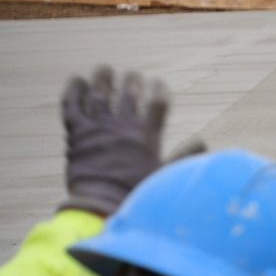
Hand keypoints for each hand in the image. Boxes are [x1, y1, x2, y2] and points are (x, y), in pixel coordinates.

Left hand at [61, 68, 170, 216]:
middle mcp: (123, 127)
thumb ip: (184, 157)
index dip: (159, 89)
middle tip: (133, 76)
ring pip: (100, 93)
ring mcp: (97, 127)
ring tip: (106, 70)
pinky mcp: (76, 132)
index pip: (158, 103)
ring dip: (104, 78)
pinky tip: (78, 80)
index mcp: (146, 136)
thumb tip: (204, 144)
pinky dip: (74, 90)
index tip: (158, 83)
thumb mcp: (164, 176)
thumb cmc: (135, 195)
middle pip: (129, 93)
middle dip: (133, 81)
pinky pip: (72, 104)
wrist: (100, 205)